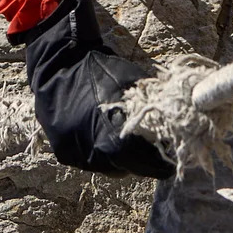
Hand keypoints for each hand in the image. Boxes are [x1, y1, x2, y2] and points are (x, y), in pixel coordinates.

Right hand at [15, 0, 172, 177]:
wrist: (57, 63)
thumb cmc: (100, 69)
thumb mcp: (130, 82)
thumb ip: (149, 107)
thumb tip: (174, 125)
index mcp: (111, 132)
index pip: (144, 162)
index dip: (158, 163)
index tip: (169, 161)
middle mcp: (91, 149)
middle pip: (126, 168)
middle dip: (140, 161)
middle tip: (149, 149)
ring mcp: (75, 152)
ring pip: (107, 168)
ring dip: (119, 159)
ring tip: (123, 139)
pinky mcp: (64, 153)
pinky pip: (89, 162)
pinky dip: (99, 153)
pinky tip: (101, 135)